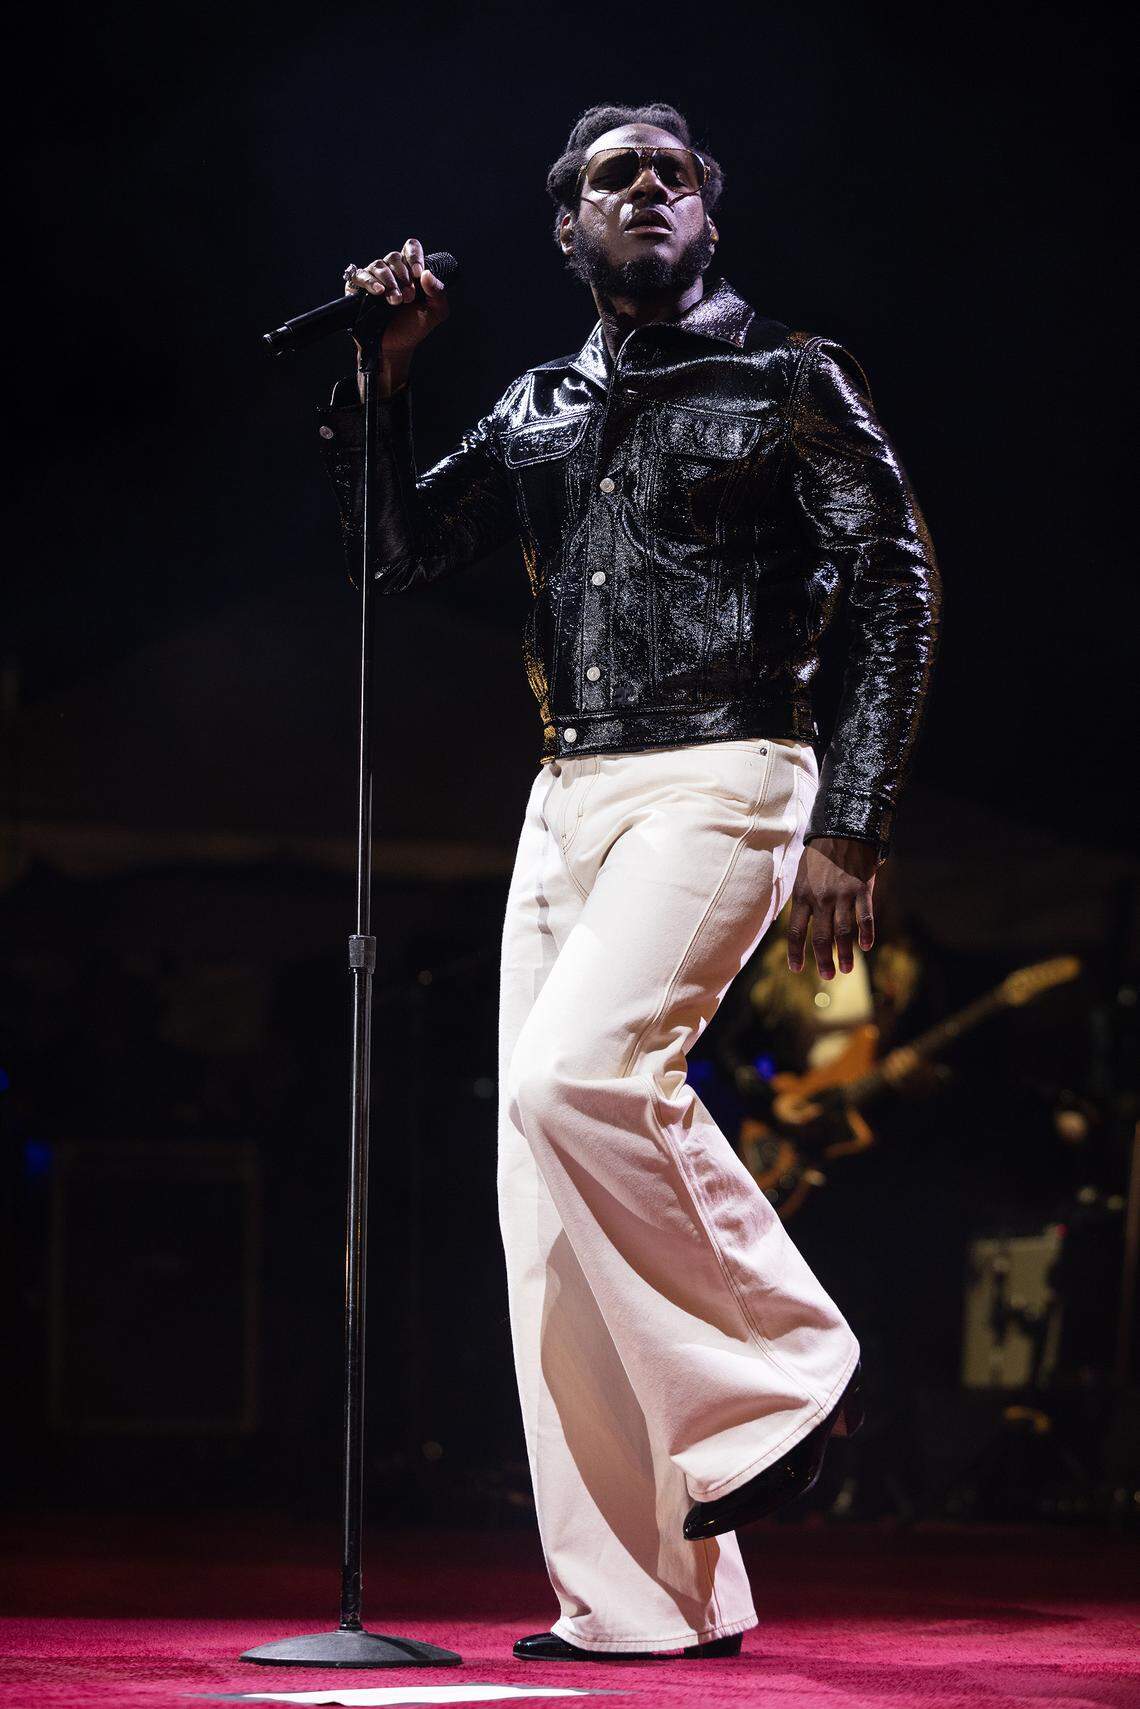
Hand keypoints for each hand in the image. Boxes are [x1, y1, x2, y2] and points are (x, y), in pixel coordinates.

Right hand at [344, 237, 448, 389]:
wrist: (395, 347)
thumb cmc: (414, 327)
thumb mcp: (435, 312)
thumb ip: (438, 293)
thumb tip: (427, 273)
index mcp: (410, 270)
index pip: (411, 247)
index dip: (414, 256)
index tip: (418, 274)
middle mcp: (391, 270)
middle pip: (394, 257)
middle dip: (403, 277)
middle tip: (408, 297)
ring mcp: (374, 277)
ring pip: (379, 265)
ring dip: (389, 281)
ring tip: (395, 301)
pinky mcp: (357, 287)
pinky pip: (361, 275)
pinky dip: (370, 281)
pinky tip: (378, 292)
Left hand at [786, 836, 878, 977]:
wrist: (843, 829)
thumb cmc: (819, 854)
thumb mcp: (801, 875)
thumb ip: (801, 900)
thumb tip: (797, 924)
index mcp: (802, 895)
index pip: (795, 931)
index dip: (795, 952)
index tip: (797, 968)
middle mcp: (821, 898)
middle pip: (821, 936)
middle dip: (823, 960)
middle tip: (827, 976)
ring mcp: (843, 894)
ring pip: (843, 931)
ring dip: (845, 953)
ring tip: (846, 970)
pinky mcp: (862, 889)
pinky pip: (865, 916)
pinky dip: (866, 933)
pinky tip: (866, 947)